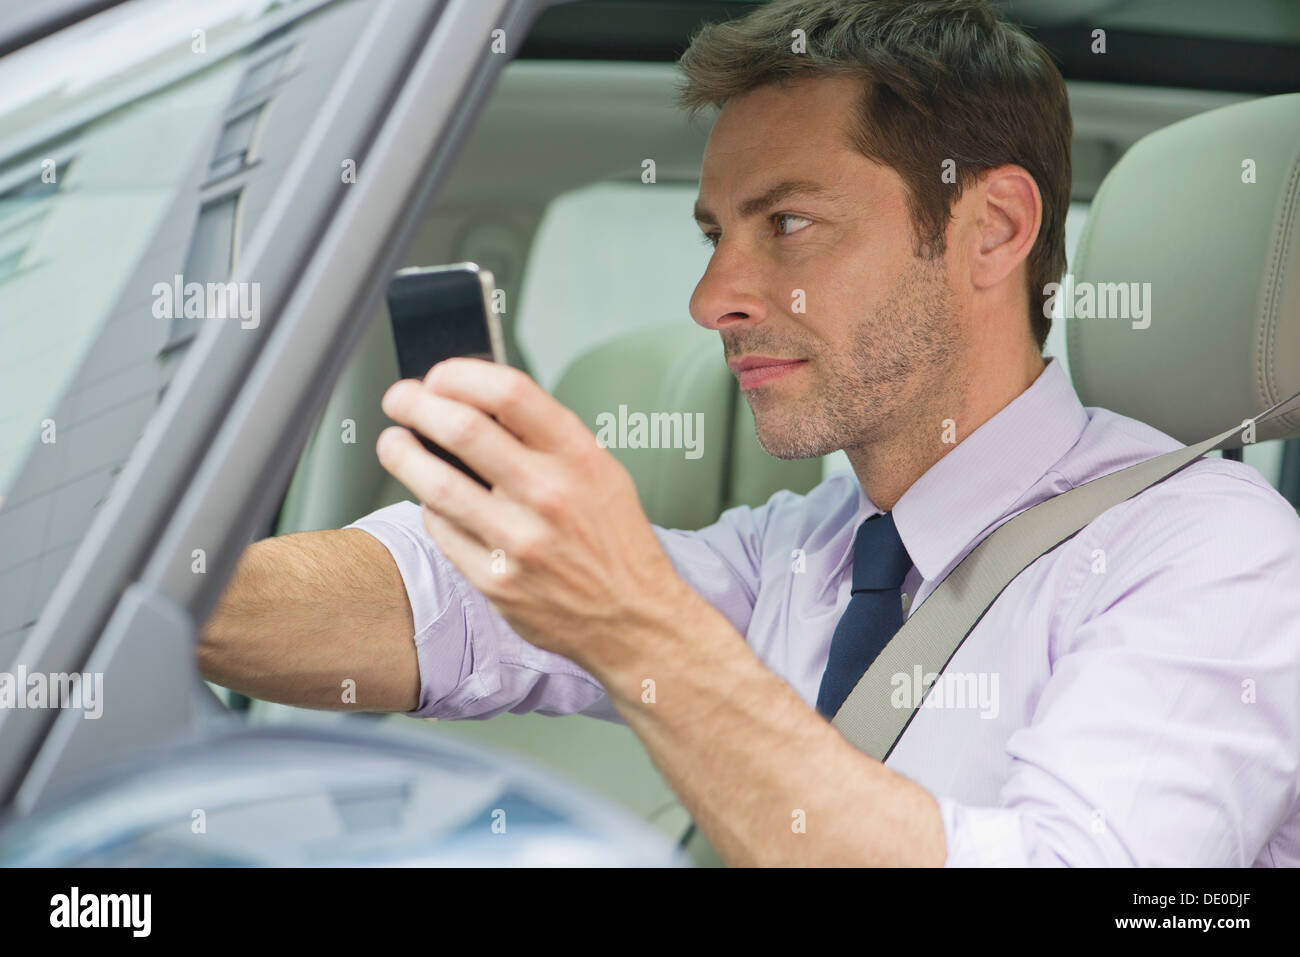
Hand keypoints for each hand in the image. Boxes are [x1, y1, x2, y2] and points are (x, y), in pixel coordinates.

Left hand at [375, 358, 695, 675]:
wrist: (633, 618)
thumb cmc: (616, 542)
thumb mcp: (601, 472)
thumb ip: (547, 437)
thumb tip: (481, 400)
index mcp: (579, 458)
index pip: (509, 393)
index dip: (461, 375)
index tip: (441, 377)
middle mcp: (548, 494)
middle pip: (461, 429)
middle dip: (415, 404)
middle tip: (400, 399)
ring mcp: (519, 540)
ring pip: (436, 482)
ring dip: (401, 454)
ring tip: (394, 443)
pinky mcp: (495, 580)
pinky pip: (441, 530)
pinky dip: (429, 508)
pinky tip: (432, 500)